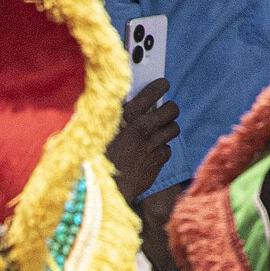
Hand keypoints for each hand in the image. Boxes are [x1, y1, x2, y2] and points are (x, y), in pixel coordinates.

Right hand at [108, 78, 179, 202]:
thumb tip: (128, 98)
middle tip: (163, 111)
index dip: (161, 86)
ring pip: (174, 128)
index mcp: (129, 113)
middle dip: (169, 109)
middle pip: (172, 109)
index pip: (156, 89)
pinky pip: (168, 149)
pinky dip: (161, 149)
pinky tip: (149, 152)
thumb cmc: (95, 153)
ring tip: (157, 131)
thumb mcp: (101, 126)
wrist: (100, 185)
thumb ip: (116, 111)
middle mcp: (144, 127)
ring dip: (167, 128)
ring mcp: (153, 145)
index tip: (163, 85)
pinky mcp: (157, 162)